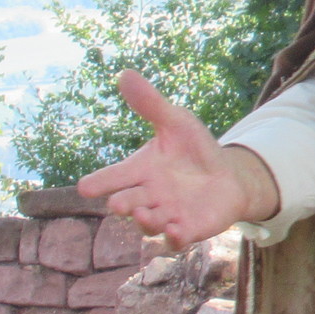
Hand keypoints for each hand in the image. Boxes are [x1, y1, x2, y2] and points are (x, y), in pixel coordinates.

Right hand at [78, 71, 279, 249]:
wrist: (228, 176)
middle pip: (127, 203)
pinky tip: (178, 231)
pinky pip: (177, 239)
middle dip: (122, 204)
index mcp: (139, 171)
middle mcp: (146, 196)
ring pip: (148, 224)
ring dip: (146, 221)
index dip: (98, 182)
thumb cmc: (195, 150)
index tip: (86, 187)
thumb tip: (125, 73)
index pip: (112, 177)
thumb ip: (151, 104)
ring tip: (146, 214)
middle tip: (119, 203)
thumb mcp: (177, 123)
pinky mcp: (187, 229)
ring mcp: (165, 215)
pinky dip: (175, 238)